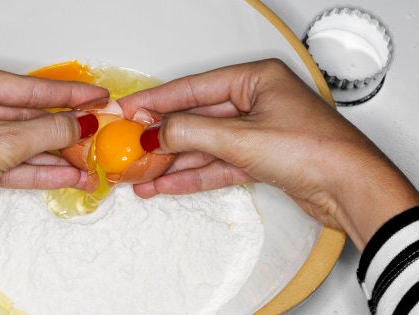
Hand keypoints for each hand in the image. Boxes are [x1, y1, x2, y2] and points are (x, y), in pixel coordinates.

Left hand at [0, 61, 107, 260]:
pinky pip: (7, 161)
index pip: (27, 87)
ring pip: (18, 142)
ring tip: (87, 162)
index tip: (95, 97)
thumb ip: (47, 132)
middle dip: (61, 131)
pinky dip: (34, 169)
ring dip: (52, 155)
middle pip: (24, 116)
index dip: (67, 94)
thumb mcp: (0, 144)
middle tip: (96, 132)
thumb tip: (81, 124)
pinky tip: (65, 175)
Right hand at [119, 59, 418, 249]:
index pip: (193, 88)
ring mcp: (258, 132)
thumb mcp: (241, 138)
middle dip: (163, 138)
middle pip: (197, 118)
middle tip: (130, 146)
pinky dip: (193, 175)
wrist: (352, 191)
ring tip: (142, 174)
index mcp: (256, 79)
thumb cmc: (316, 151)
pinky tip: (166, 184)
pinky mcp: (260, 160)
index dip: (156, 101)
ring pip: (205, 145)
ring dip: (174, 162)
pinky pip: (217, 164)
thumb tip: (154, 133)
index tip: (129, 110)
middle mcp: (257, 102)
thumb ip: (191, 133)